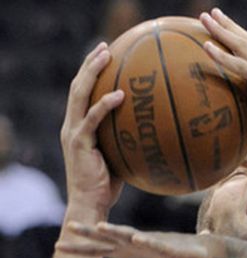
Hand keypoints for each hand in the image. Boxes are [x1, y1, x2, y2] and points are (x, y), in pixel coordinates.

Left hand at [56, 222, 216, 257]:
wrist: (197, 257)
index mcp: (126, 252)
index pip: (98, 250)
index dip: (79, 249)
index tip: (58, 247)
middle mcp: (135, 244)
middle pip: (109, 238)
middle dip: (90, 233)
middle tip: (70, 227)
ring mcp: (152, 243)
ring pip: (131, 236)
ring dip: (116, 231)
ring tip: (101, 227)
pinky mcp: (169, 247)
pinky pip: (157, 244)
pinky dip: (148, 242)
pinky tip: (138, 238)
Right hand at [60, 42, 124, 218]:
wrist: (91, 205)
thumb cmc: (108, 187)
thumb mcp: (120, 159)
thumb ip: (129, 143)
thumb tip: (157, 135)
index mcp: (79, 128)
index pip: (83, 94)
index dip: (91, 73)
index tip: (105, 57)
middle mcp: (72, 126)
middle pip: (78, 86)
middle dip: (90, 64)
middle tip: (105, 47)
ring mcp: (73, 133)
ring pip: (79, 95)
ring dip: (92, 72)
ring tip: (106, 56)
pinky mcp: (78, 143)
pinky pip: (92, 119)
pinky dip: (104, 105)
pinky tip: (119, 94)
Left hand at [199, 8, 246, 153]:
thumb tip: (246, 110)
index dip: (239, 35)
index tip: (224, 25)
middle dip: (228, 25)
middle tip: (210, 14)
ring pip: (243, 46)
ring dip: (222, 31)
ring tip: (204, 19)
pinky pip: (241, 65)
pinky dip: (223, 56)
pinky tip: (207, 47)